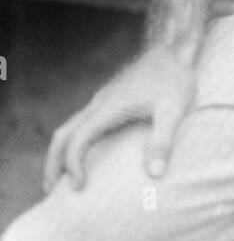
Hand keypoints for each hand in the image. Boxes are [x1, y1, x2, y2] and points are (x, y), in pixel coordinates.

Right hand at [43, 46, 196, 192]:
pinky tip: (86, 155)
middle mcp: (100, 104)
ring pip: (70, 127)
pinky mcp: (109, 100)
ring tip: (63, 180)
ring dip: (61, 153)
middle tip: (50, 192)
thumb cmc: (174, 78)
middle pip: (63, 134)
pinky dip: (74, 142)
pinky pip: (82, 123)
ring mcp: (102, 101)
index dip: (73, 164)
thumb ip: (163, 141)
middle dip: (53, 162)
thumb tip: (156, 175)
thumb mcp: (174, 109)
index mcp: (109, 107)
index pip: (78, 138)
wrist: (173, 49)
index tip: (79, 187)